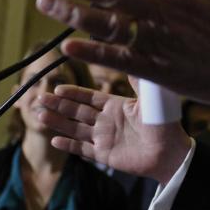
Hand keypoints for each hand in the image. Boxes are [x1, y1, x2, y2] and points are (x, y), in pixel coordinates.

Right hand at [38, 85, 191, 183]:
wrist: (171, 152)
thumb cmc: (163, 123)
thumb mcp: (149, 98)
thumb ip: (137, 80)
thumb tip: (130, 53)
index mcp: (116, 105)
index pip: (89, 97)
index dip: (73, 93)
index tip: (57, 87)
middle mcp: (107, 120)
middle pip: (77, 111)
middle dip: (58, 105)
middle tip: (39, 99)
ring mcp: (105, 138)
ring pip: (75, 128)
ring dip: (58, 122)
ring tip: (40, 115)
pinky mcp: (105, 155)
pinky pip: (83, 149)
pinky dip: (69, 145)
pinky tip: (54, 139)